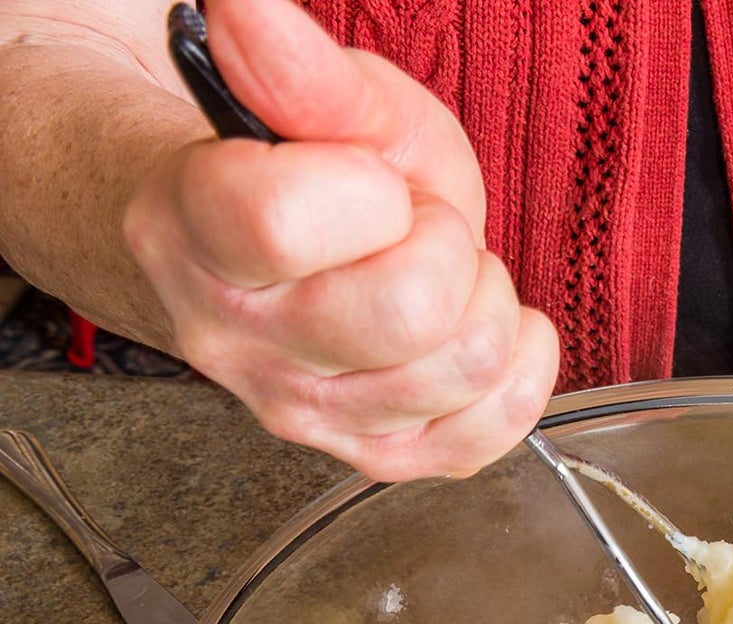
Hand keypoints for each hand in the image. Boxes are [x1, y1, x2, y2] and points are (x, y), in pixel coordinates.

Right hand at [123, 0, 557, 481]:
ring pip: (458, 371)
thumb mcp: (326, 106)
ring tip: (444, 276)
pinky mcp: (375, 457)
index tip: (374, 183)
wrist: (287, 258)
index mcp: (197, 235)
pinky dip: (522, 373)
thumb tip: (247, 6)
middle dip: (448, 249)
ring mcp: (308, 415)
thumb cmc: (311, 173)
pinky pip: (486, 438)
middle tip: (422, 229)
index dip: (369, 191)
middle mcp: (239, 343)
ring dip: (485, 305)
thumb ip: (300, 70)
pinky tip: (495, 327)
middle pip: (406, 313)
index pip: (287, 223)